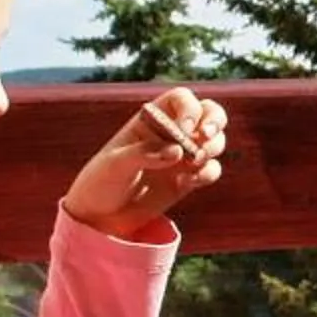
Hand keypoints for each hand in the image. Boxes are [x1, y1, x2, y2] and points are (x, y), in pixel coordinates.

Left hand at [63, 88, 227, 239]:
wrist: (101, 217)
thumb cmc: (101, 182)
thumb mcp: (115, 164)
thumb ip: (144, 154)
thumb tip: (177, 152)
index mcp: (151, 119)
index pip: (181, 99)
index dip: (189, 109)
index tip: (184, 129)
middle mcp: (171, 133)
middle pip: (208, 112)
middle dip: (215, 121)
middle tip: (206, 136)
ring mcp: (182, 156)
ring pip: (215, 140)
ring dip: (212, 148)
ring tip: (194, 162)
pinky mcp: (188, 179)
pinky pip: (211, 169)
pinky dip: (207, 173)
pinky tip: (187, 182)